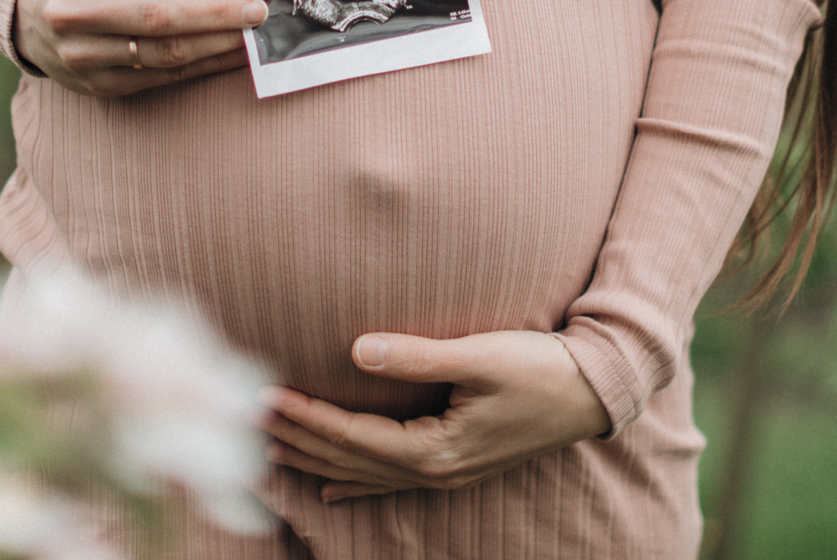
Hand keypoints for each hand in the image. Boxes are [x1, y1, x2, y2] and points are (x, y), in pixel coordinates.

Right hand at [15, 0, 266, 97]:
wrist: (26, 9)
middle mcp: (75, 10)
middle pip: (161, 14)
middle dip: (219, 11)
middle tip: (259, 8)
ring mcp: (81, 53)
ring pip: (164, 52)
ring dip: (217, 43)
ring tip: (252, 33)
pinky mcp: (95, 84)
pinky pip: (161, 77)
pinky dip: (202, 65)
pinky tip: (230, 53)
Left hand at [262, 331, 610, 501]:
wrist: (594, 393)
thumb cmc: (542, 369)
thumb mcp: (482, 356)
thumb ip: (417, 356)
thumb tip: (355, 350)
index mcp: (433, 450)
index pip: (350, 436)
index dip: (304, 417)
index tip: (262, 396)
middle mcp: (432, 471)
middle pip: (346, 459)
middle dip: (295, 439)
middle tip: (242, 418)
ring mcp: (443, 473)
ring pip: (362, 473)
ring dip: (314, 458)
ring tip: (269, 447)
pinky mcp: (454, 465)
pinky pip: (388, 480)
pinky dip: (354, 481)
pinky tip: (329, 486)